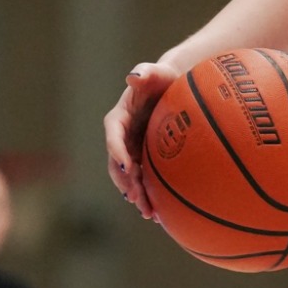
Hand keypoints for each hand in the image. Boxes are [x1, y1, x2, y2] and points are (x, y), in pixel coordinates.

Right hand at [104, 62, 178, 219]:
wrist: (175, 89)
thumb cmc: (166, 77)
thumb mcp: (157, 72)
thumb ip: (146, 72)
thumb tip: (133, 76)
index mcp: (120, 117)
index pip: (113, 134)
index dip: (116, 151)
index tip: (125, 166)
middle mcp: (122, 137)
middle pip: (116, 162)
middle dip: (124, 181)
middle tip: (136, 197)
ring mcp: (133, 150)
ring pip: (128, 178)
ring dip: (136, 195)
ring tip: (148, 213)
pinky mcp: (145, 160)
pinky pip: (143, 181)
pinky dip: (148, 196)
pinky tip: (159, 214)